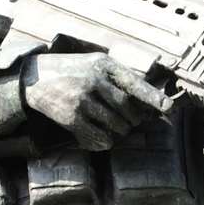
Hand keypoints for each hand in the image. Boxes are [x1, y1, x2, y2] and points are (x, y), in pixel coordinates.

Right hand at [21, 52, 167, 150]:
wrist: (35, 77)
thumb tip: (146, 102)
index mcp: (104, 64)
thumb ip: (118, 77)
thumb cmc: (72, 70)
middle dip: (133, 119)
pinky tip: (103, 138)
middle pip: (128, 109)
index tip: (169, 108)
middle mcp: (94, 80)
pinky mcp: (71, 117)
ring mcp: (82, 99)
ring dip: (121, 131)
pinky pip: (99, 137)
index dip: (153, 97)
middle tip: (131, 121)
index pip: (134, 83)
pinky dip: (105, 141)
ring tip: (117, 127)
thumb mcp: (94, 63)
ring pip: (116, 125)